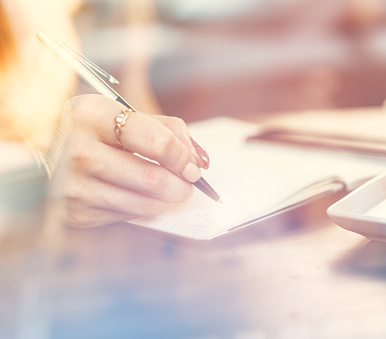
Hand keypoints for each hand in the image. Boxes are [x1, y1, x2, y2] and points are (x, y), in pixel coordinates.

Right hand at [51, 94, 206, 227]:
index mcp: (92, 116)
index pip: (156, 142)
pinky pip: (129, 215)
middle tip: (188, 182)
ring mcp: (74, 186)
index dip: (183, 156)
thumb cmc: (89, 130)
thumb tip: (197, 156)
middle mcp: (79, 151)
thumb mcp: (120, 114)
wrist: (41, 150)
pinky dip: (142, 206)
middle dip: (182, 184)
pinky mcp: (76, 212)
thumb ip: (165, 128)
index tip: (193, 164)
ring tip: (170, 189)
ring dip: (167, 200)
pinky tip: (137, 193)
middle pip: (154, 179)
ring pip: (146, 204)